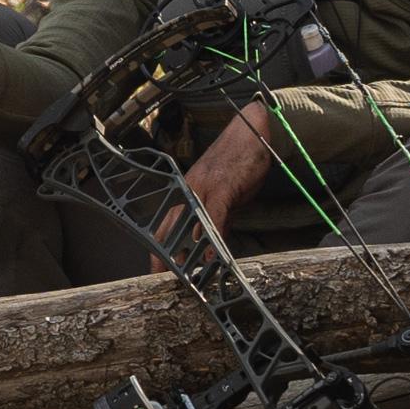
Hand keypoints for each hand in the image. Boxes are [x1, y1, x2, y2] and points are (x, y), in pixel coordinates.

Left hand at [153, 100, 274, 270]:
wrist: (252, 129)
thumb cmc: (239, 160)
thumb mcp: (225, 195)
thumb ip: (217, 216)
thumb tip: (214, 239)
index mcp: (187, 192)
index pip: (167, 223)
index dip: (159, 247)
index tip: (157, 269)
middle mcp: (189, 190)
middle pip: (169, 227)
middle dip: (163, 254)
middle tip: (160, 279)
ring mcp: (204, 187)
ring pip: (188, 224)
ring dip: (186, 252)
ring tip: (184, 276)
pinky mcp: (223, 186)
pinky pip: (214, 216)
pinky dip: (213, 237)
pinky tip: (212, 256)